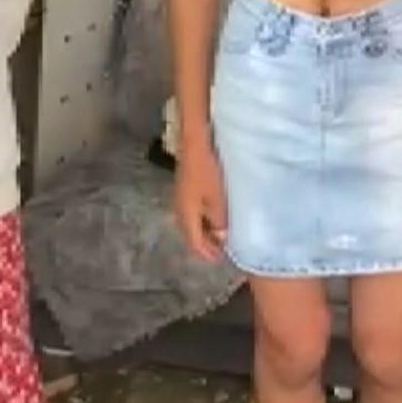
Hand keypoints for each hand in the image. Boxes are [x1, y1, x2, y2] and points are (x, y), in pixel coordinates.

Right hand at [174, 134, 227, 261]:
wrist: (195, 143)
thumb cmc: (208, 171)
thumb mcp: (218, 198)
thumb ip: (219, 220)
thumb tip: (221, 237)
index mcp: (186, 215)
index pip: (194, 242)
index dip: (207, 253)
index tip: (222, 258)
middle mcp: (179, 209)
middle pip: (190, 234)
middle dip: (205, 244)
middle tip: (222, 250)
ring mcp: (180, 198)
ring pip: (191, 223)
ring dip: (204, 232)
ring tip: (220, 235)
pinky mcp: (185, 189)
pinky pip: (192, 212)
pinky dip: (203, 220)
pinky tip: (213, 216)